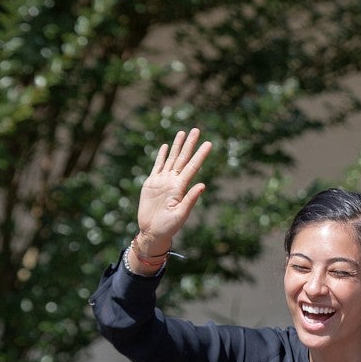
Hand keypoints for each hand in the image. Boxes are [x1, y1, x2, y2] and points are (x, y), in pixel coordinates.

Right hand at [134, 128, 210, 257]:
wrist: (152, 232)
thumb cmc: (168, 227)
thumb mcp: (181, 214)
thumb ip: (190, 199)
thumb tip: (203, 184)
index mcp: (181, 187)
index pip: (193, 167)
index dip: (200, 155)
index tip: (209, 143)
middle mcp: (173, 181)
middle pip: (183, 158)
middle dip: (189, 144)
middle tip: (196, 129)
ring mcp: (162, 181)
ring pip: (171, 159)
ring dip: (177, 146)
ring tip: (182, 133)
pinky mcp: (151, 183)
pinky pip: (158, 166)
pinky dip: (162, 156)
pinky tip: (167, 147)